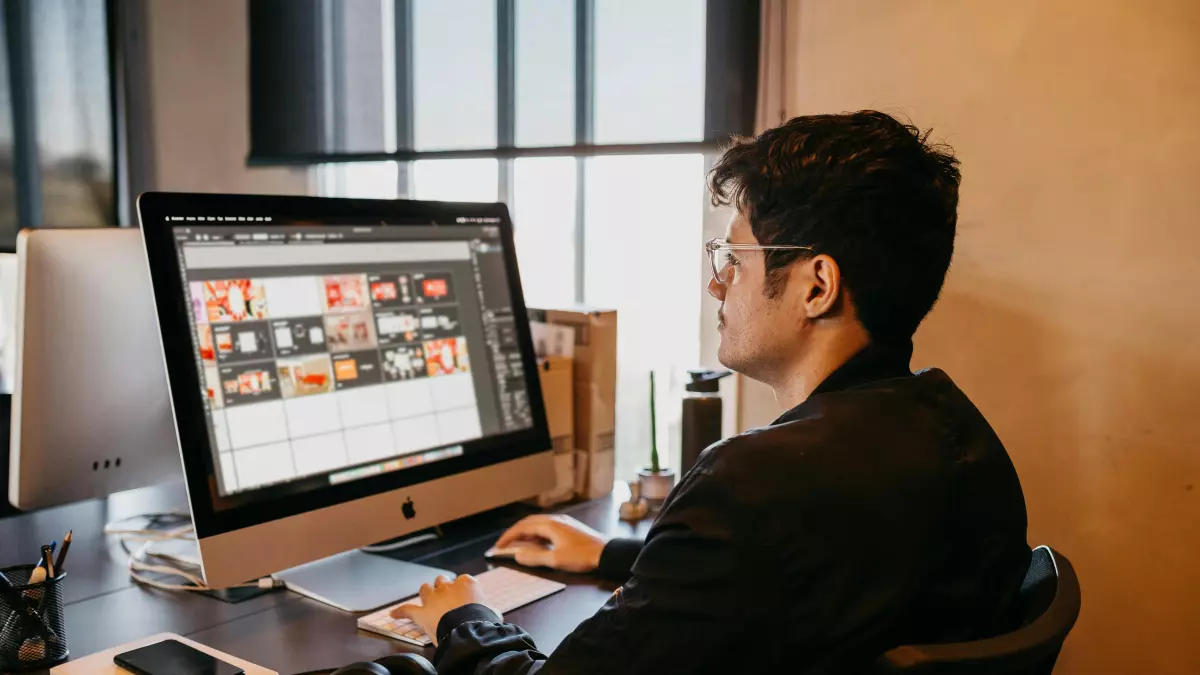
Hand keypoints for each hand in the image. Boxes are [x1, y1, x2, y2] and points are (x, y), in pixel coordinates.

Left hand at [391, 574, 491, 645]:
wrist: (467, 629)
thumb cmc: (481, 620)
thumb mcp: (491, 612)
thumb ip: (489, 609)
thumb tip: (493, 613)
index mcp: (467, 583)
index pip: (464, 581)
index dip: (463, 590)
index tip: (466, 598)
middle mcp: (448, 587)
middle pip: (442, 581)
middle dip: (443, 588)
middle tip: (446, 598)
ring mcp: (433, 598)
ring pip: (425, 588)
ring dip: (426, 593)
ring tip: (427, 599)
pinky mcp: (421, 613)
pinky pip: (407, 609)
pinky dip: (400, 612)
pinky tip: (393, 614)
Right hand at [494, 514, 608, 572]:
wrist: (606, 552)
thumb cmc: (582, 556)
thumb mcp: (555, 560)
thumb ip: (534, 557)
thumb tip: (517, 554)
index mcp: (549, 525)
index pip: (522, 527)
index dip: (508, 537)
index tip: (498, 546)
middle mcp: (554, 520)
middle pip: (528, 523)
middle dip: (514, 533)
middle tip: (504, 545)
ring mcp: (562, 522)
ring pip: (537, 524)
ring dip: (525, 533)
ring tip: (517, 545)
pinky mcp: (568, 528)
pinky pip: (546, 527)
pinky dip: (536, 534)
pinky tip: (536, 544)